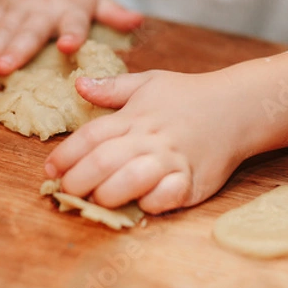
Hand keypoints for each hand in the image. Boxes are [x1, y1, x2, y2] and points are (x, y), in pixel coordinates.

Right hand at [0, 0, 142, 76]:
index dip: (73, 34)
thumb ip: (113, 12)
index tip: (69, 46)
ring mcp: (18, 7)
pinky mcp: (0, 7)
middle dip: (17, 50)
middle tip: (4, 68)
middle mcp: (44, 8)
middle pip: (30, 31)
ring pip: (5, 31)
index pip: (75, 22)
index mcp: (72, 6)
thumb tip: (138, 21)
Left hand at [44, 69, 261, 213]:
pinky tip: (138, 204)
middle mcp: (150, 138)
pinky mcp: (193, 181)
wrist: (237, 107)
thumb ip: (112, 87)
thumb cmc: (188, 95)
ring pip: (132, 179)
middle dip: (78, 180)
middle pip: (104, 160)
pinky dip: (150, 202)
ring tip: (95, 200)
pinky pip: (168, 196)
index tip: (50, 168)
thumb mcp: (149, 82)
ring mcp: (172, 160)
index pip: (91, 136)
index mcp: (134, 116)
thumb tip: (78, 85)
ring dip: (108, 193)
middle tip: (67, 190)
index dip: (66, 154)